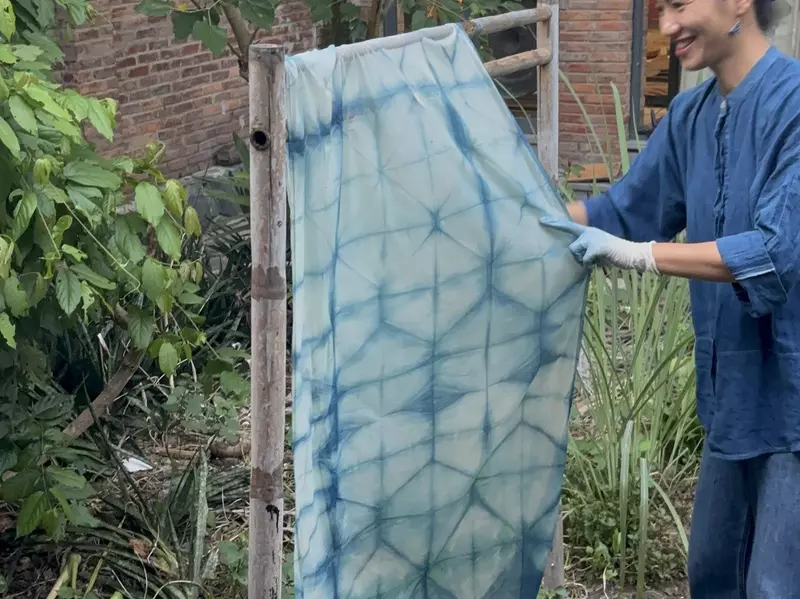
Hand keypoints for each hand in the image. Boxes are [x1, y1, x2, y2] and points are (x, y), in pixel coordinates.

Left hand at [540, 216, 659, 273]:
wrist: (630, 253)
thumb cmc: (612, 254)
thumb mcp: (595, 248)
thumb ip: (584, 248)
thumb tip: (573, 254)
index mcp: (588, 231)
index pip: (568, 226)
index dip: (555, 223)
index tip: (541, 219)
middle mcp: (588, 232)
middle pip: (571, 248)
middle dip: (579, 256)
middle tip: (592, 258)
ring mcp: (592, 239)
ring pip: (576, 254)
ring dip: (585, 260)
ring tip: (597, 259)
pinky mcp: (596, 248)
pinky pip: (584, 261)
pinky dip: (591, 265)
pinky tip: (600, 262)